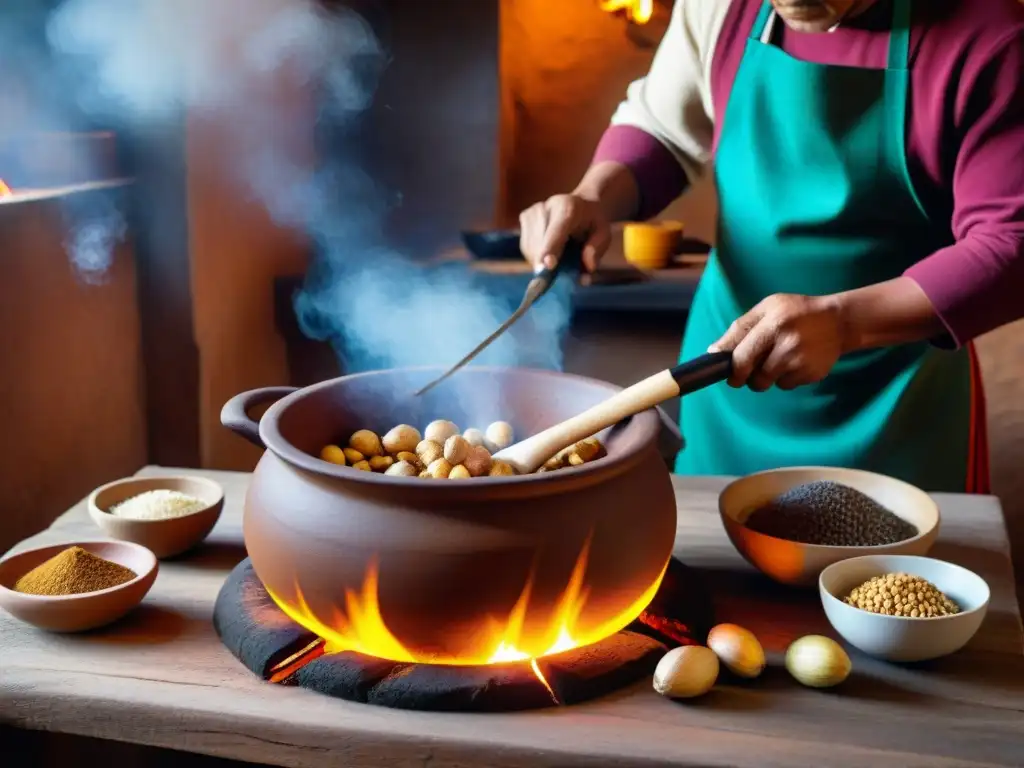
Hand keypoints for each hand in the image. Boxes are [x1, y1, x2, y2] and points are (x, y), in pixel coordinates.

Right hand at [519, 193, 610, 272]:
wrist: (580, 205)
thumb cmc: (592, 223)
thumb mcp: (604, 233)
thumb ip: (597, 249)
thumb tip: (588, 267)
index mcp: (568, 208)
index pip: (556, 231)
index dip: (551, 248)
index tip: (548, 266)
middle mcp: (547, 206)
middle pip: (540, 243)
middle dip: (546, 264)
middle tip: (558, 279)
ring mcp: (533, 212)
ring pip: (530, 248)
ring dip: (541, 262)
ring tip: (558, 259)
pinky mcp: (525, 218)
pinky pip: (526, 248)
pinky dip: (536, 257)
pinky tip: (549, 252)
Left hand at [708, 293, 848, 390]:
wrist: (839, 321)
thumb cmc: (796, 312)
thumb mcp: (767, 308)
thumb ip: (740, 328)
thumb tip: (714, 352)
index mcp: (773, 324)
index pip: (741, 357)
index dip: (731, 369)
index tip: (729, 372)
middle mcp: (787, 345)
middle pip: (753, 377)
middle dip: (745, 377)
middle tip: (748, 370)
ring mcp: (801, 363)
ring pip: (767, 383)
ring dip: (766, 376)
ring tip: (777, 358)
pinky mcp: (811, 375)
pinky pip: (785, 385)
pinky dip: (784, 378)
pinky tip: (794, 362)